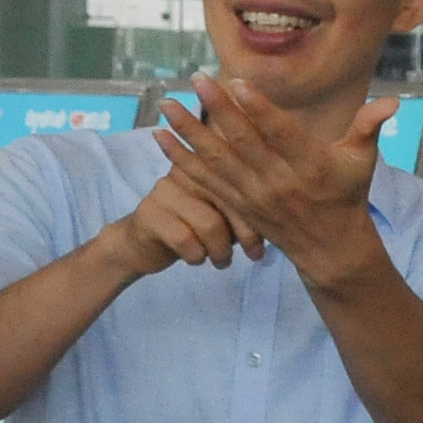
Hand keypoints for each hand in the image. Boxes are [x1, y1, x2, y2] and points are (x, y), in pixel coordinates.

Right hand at [111, 163, 261, 274]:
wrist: (140, 244)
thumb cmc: (191, 225)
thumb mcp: (223, 211)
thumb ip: (247, 204)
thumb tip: (281, 219)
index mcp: (208, 162)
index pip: (245, 177)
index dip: (262, 207)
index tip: (275, 231)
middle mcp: (187, 169)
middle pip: (231, 199)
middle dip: (247, 233)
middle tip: (255, 255)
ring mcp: (166, 189)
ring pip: (210, 224)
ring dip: (219, 251)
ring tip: (221, 261)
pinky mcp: (150, 213)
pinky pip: (186, 240)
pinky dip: (196, 256)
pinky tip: (196, 259)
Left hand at [155, 81, 385, 270]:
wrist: (329, 248)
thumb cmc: (346, 196)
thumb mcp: (363, 162)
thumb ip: (369, 128)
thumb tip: (392, 103)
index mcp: (310, 165)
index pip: (280, 134)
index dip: (259, 108)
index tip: (237, 81)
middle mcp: (278, 181)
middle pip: (242, 142)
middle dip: (216, 110)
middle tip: (194, 79)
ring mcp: (254, 196)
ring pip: (217, 160)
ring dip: (189, 132)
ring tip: (166, 106)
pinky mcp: (238, 205)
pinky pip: (205, 181)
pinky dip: (181, 160)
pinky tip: (161, 138)